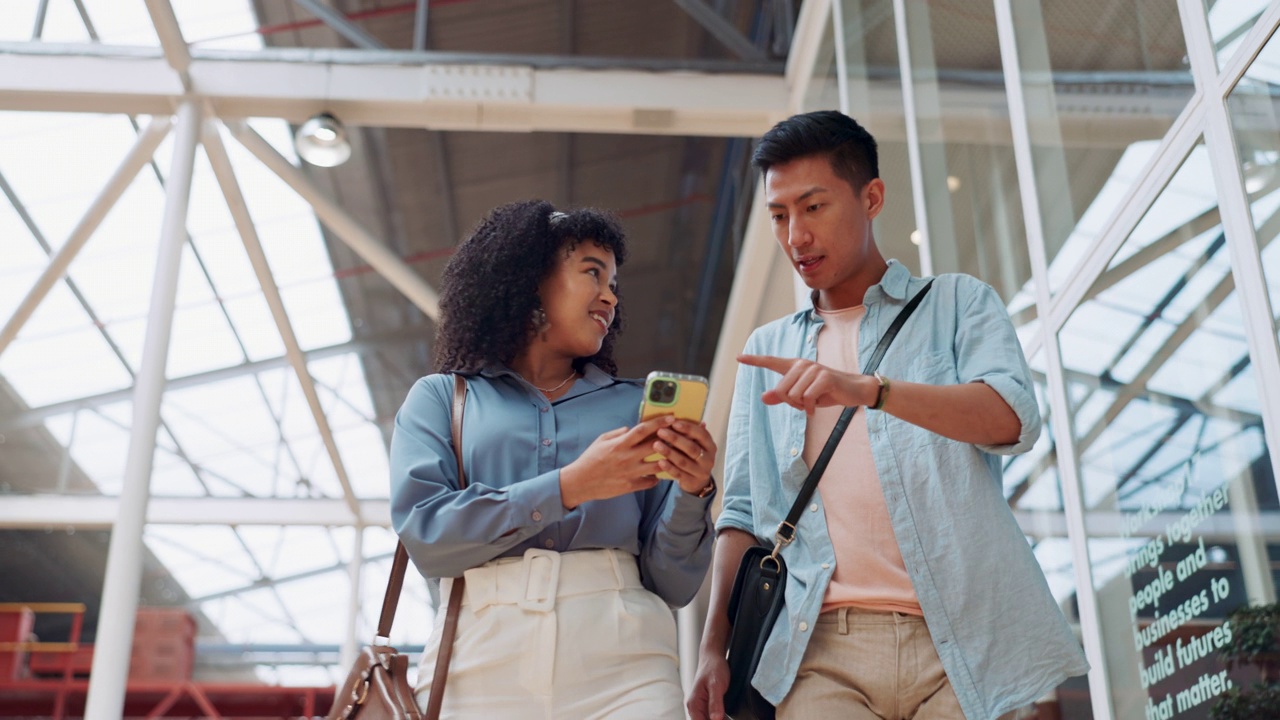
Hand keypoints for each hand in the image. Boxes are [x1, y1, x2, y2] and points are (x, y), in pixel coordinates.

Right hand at [560, 416, 674, 508]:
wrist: (580, 482)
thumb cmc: (590, 459)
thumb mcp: (601, 440)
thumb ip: (618, 433)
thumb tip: (631, 428)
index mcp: (620, 443)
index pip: (643, 430)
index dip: (659, 423)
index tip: (671, 418)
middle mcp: (627, 457)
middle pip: (655, 446)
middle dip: (669, 439)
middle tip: (679, 435)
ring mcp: (630, 473)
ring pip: (657, 465)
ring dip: (666, 459)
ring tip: (672, 456)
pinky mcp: (630, 486)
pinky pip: (650, 482)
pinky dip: (656, 478)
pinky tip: (657, 474)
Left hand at [653, 420, 716, 494]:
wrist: (698, 481)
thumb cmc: (692, 456)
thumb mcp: (695, 444)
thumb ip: (689, 433)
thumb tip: (676, 417)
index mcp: (710, 446)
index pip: (701, 434)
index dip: (688, 428)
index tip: (673, 423)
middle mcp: (709, 459)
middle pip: (691, 448)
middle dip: (675, 439)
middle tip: (660, 432)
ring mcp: (701, 472)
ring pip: (684, 461)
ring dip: (669, 452)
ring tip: (656, 445)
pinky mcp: (692, 482)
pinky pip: (679, 474)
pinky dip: (669, 468)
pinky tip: (660, 462)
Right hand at [686, 649, 730, 719]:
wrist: (713, 656)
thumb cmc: (713, 667)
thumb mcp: (716, 685)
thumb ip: (715, 703)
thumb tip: (716, 719)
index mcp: (694, 704)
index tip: (723, 719)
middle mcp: (695, 707)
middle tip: (728, 718)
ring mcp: (700, 706)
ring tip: (728, 717)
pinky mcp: (707, 704)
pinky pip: (712, 716)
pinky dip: (720, 718)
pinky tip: (728, 717)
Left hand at [738, 354, 877, 413]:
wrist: (853, 390)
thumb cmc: (825, 392)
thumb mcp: (801, 396)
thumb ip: (782, 397)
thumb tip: (762, 397)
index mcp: (794, 366)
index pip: (771, 361)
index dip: (754, 361)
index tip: (738, 357)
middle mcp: (802, 365)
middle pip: (781, 391)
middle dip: (792, 404)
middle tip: (806, 403)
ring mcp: (813, 369)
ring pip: (793, 396)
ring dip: (803, 406)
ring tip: (814, 401)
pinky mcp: (824, 377)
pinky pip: (807, 398)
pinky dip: (811, 408)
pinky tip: (817, 408)